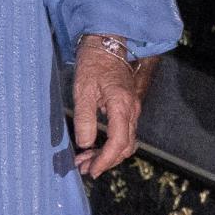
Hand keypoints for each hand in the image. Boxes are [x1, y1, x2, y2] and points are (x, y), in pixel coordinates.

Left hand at [72, 39, 154, 179]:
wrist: (106, 45)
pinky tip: (93, 148)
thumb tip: (85, 143)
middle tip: (83, 168)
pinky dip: (110, 145)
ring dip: (107, 155)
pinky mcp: (127, 109)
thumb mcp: (82, 90)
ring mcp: (132, 110)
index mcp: (122, 105)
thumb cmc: (93, 64)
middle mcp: (132, 110)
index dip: (105, 159)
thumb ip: (85, 118)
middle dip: (105, 161)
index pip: (119, 142)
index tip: (91, 169)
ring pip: (125, 142)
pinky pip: (123, 133)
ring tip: (84, 161)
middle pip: (125, 147)